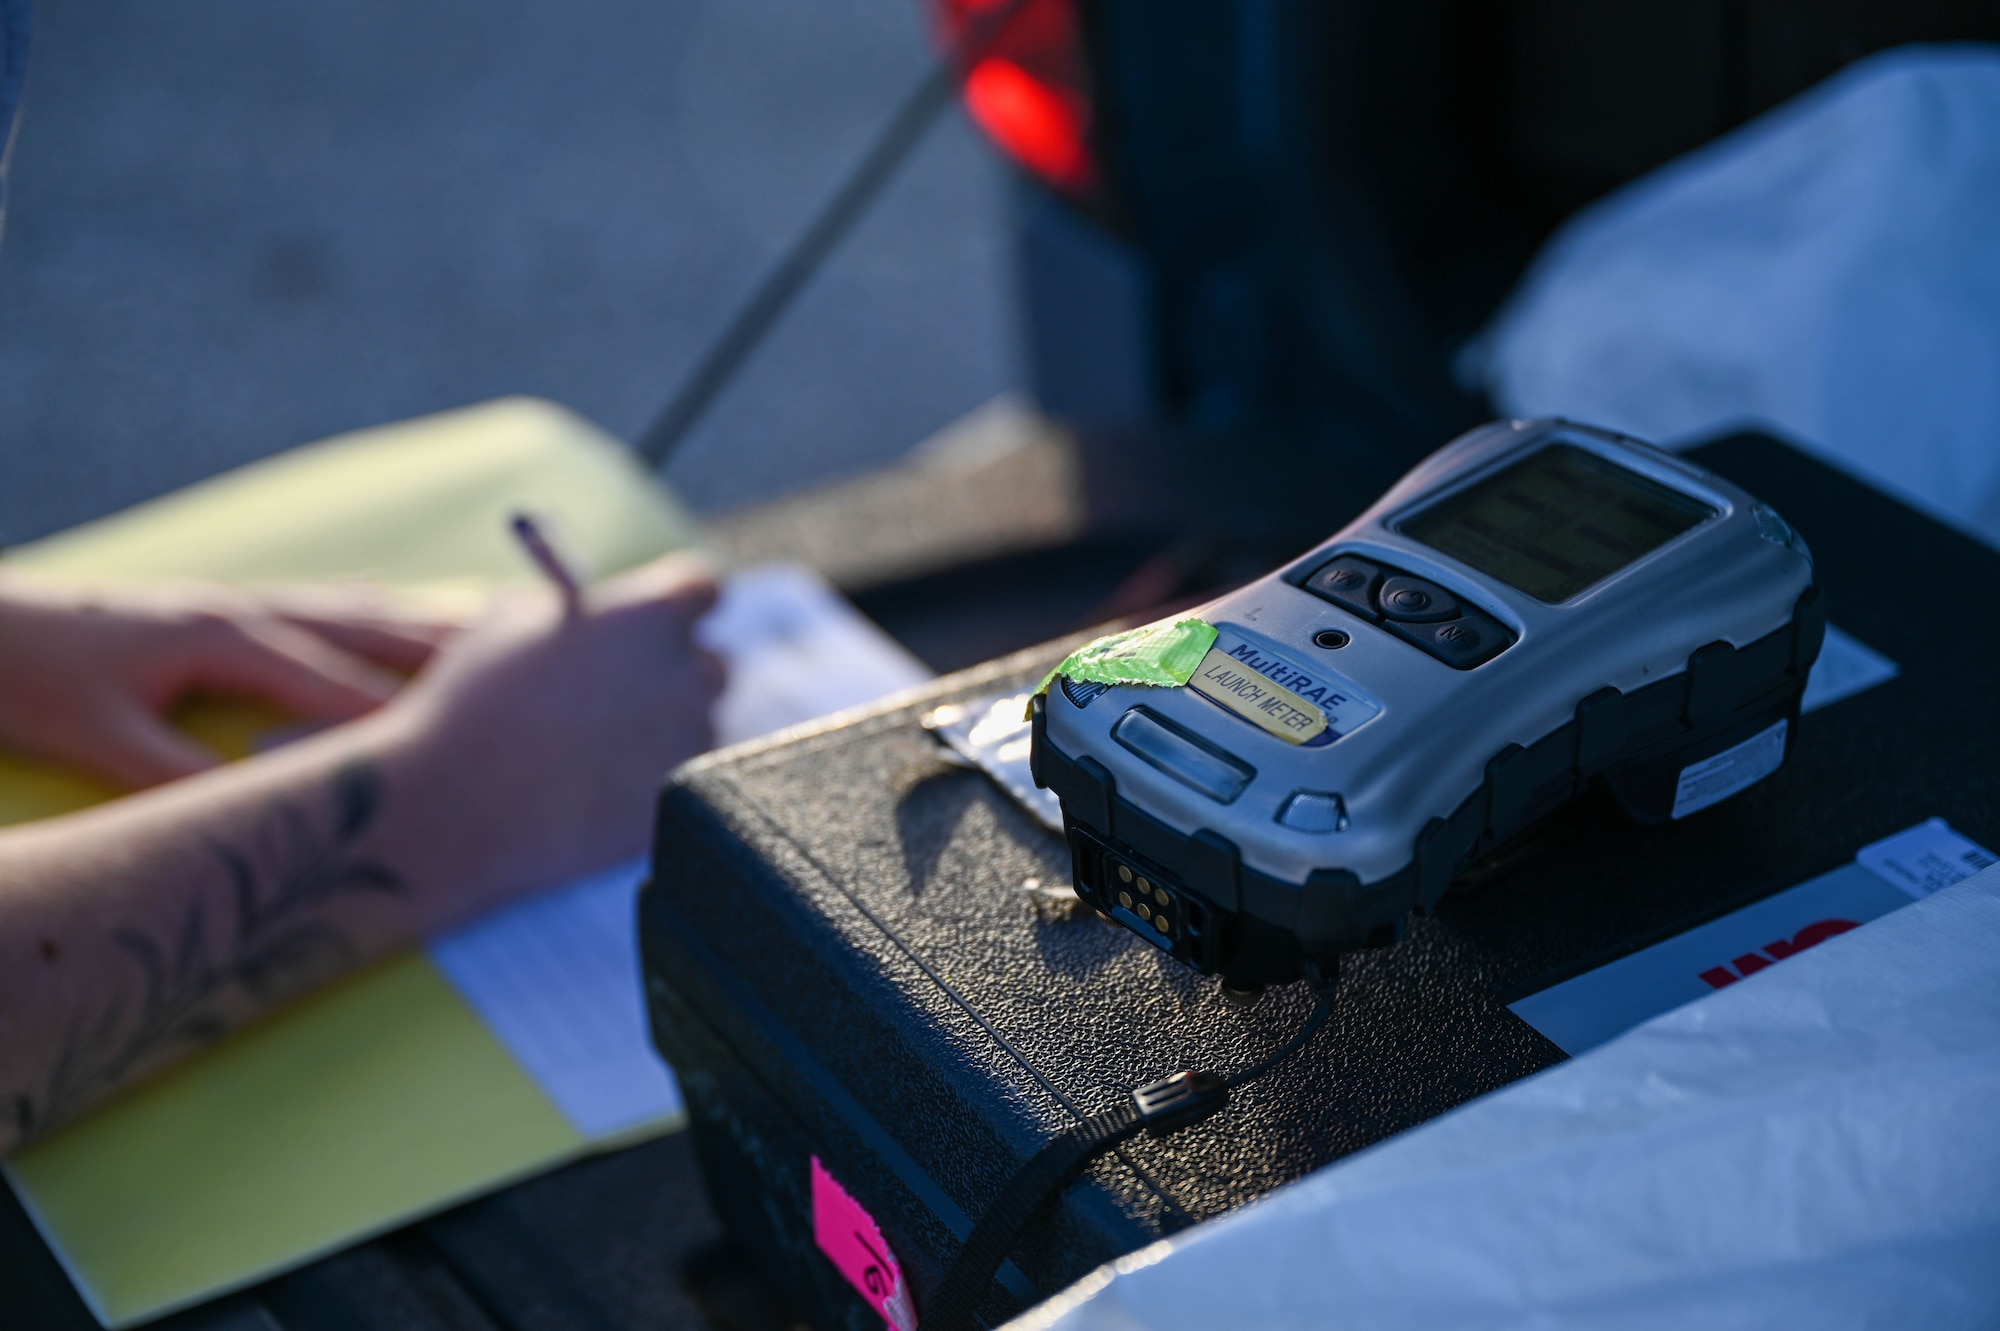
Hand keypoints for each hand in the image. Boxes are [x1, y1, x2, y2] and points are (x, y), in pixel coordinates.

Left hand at [0, 576, 465, 788]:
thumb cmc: (31, 677)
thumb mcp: (100, 737)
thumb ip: (181, 775)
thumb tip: (263, 814)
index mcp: (227, 638)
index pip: (340, 687)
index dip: (409, 718)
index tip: (476, 744)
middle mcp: (250, 609)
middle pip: (374, 629)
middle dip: (454, 653)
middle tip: (534, 673)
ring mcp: (243, 600)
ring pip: (361, 609)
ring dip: (431, 625)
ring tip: (502, 637)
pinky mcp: (231, 604)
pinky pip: (333, 605)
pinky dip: (386, 612)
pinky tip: (408, 615)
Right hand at [377, 553, 725, 916]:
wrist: (454, 804)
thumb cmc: (473, 699)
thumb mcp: (515, 620)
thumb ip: (579, 612)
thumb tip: (603, 618)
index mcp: (653, 613)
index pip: (702, 587)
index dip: (681, 600)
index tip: (664, 615)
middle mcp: (689, 673)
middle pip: (713, 663)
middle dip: (678, 671)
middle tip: (639, 688)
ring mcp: (691, 741)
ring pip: (695, 727)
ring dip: (662, 732)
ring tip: (597, 750)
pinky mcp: (679, 800)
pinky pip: (678, 780)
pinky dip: (647, 782)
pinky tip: (596, 789)